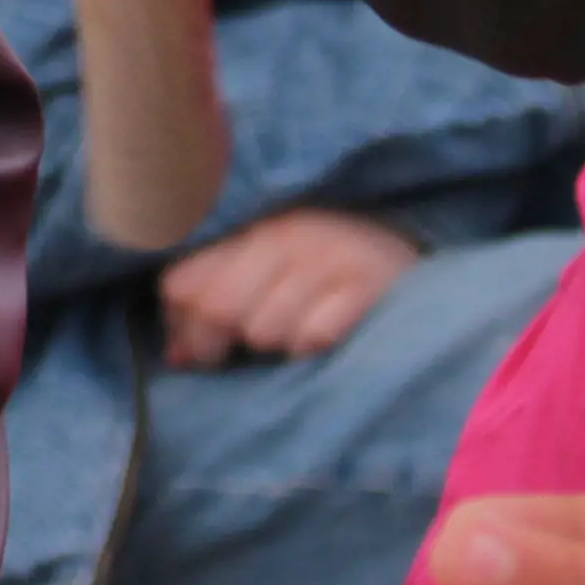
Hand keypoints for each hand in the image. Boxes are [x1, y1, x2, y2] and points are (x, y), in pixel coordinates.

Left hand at [157, 205, 419, 368]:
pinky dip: (313, 346)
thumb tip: (175, 357)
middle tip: (241, 351)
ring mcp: (326, 256)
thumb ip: (213, 299)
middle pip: (215, 307)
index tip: (198, 346)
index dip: (182, 325)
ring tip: (297, 326)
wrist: (409, 252)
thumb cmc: (323, 268)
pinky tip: (329, 327)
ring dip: (275, 344)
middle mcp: (284, 235)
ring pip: (263, 330)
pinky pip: (312, 336)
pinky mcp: (365, 284)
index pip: (182, 284)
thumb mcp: (265, 268)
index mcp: (249, 227)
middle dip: (217, 345)